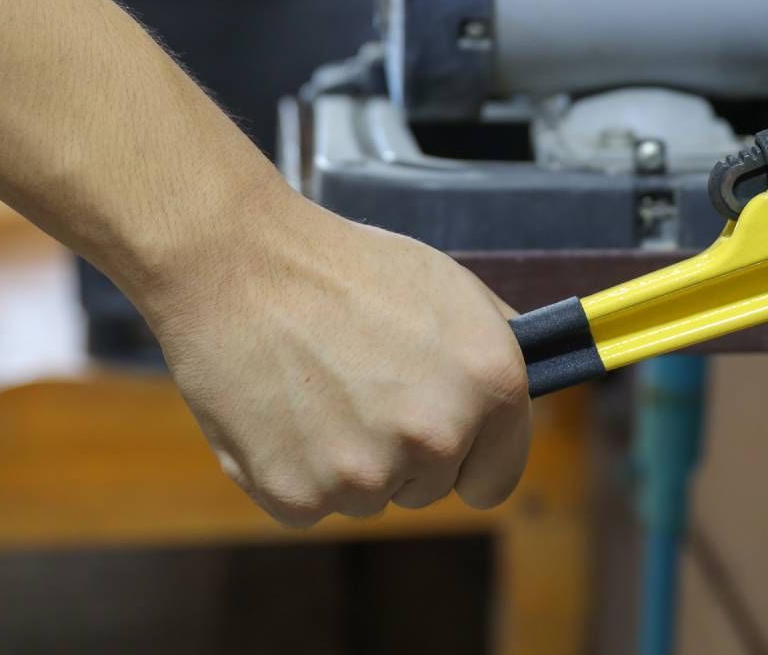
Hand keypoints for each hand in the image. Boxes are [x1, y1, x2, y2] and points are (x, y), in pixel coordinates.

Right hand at [140, 186, 530, 527]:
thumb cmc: (341, 268)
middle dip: (400, 450)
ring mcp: (367, 475)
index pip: (499, 476)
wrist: (237, 264)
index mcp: (491, 384)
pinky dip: (292, 468)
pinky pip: (308, 503)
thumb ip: (494, 343)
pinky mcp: (300, 496)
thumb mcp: (446, 286)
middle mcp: (438, 437)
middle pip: (428, 488)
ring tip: (313, 385)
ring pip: (366, 496)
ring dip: (345, 459)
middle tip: (357, 384)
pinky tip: (279, 408)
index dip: (470, 457)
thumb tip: (530, 375)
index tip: (446, 443)